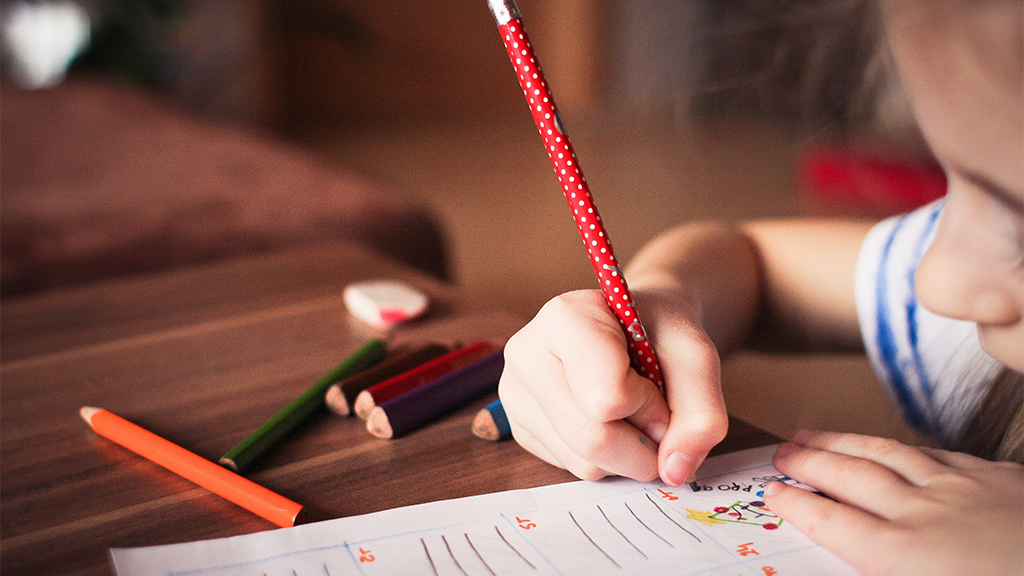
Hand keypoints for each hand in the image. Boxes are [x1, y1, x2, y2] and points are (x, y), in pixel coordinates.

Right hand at [498, 289, 727, 484]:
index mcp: (563, 318)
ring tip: (630, 411)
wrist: (635, 327)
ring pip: (583, 462)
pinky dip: (606, 458)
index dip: (649, 405)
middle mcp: (526, 353)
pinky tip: (607, 420)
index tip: (656, 382)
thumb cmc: (660, 332)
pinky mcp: (520, 428)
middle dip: (642, 443)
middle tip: (656, 415)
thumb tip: (674, 471)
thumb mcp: (696, 356)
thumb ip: (702, 412)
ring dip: (626, 454)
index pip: (607, 397)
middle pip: (591, 438)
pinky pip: (571, 468)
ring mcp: (516, 393)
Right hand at [764, 430, 1023, 574]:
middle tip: (782, 450)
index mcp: (903, 558)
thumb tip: (852, 568)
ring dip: (846, 442)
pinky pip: (942, 454)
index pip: (832, 521)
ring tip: (817, 433)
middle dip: (810, 461)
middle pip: (851, 476)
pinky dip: (908, 448)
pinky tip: (902, 447)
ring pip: (890, 453)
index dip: (797, 503)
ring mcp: (966, 490)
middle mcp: (925, 514)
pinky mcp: (1004, 480)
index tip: (772, 490)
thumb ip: (882, 573)